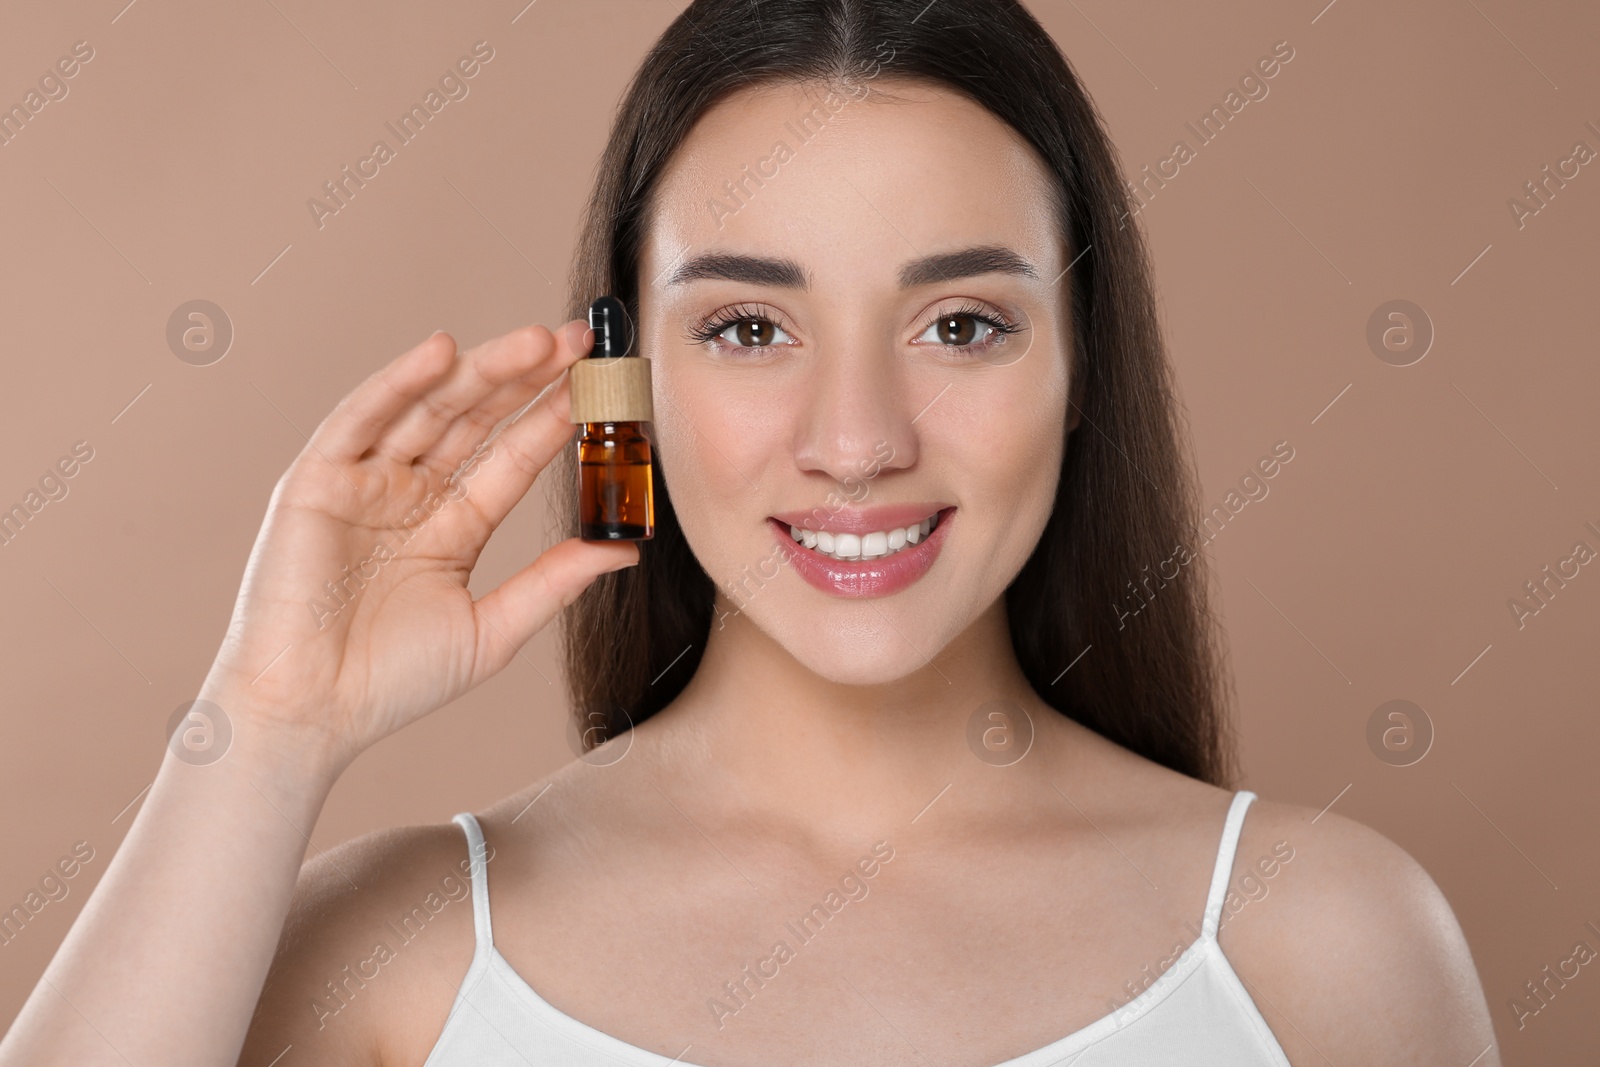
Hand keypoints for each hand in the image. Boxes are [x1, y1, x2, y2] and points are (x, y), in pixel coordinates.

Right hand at [199, 321, 635, 775]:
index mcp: (453, 525)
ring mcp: (364, 482)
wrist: (311, 713)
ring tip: (538, 342)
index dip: (554, 418)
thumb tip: (626, 548)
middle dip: (528, 378)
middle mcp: (410, 493)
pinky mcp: (317, 480)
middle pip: (477, 419)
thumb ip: (555, 581)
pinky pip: (361, 418)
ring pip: (430, 408)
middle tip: (580, 344)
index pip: (512, 457)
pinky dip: (399, 382)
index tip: (601, 387)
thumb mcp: (494, 628)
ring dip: (482, 370)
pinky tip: (443, 352)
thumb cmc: (393, 682)